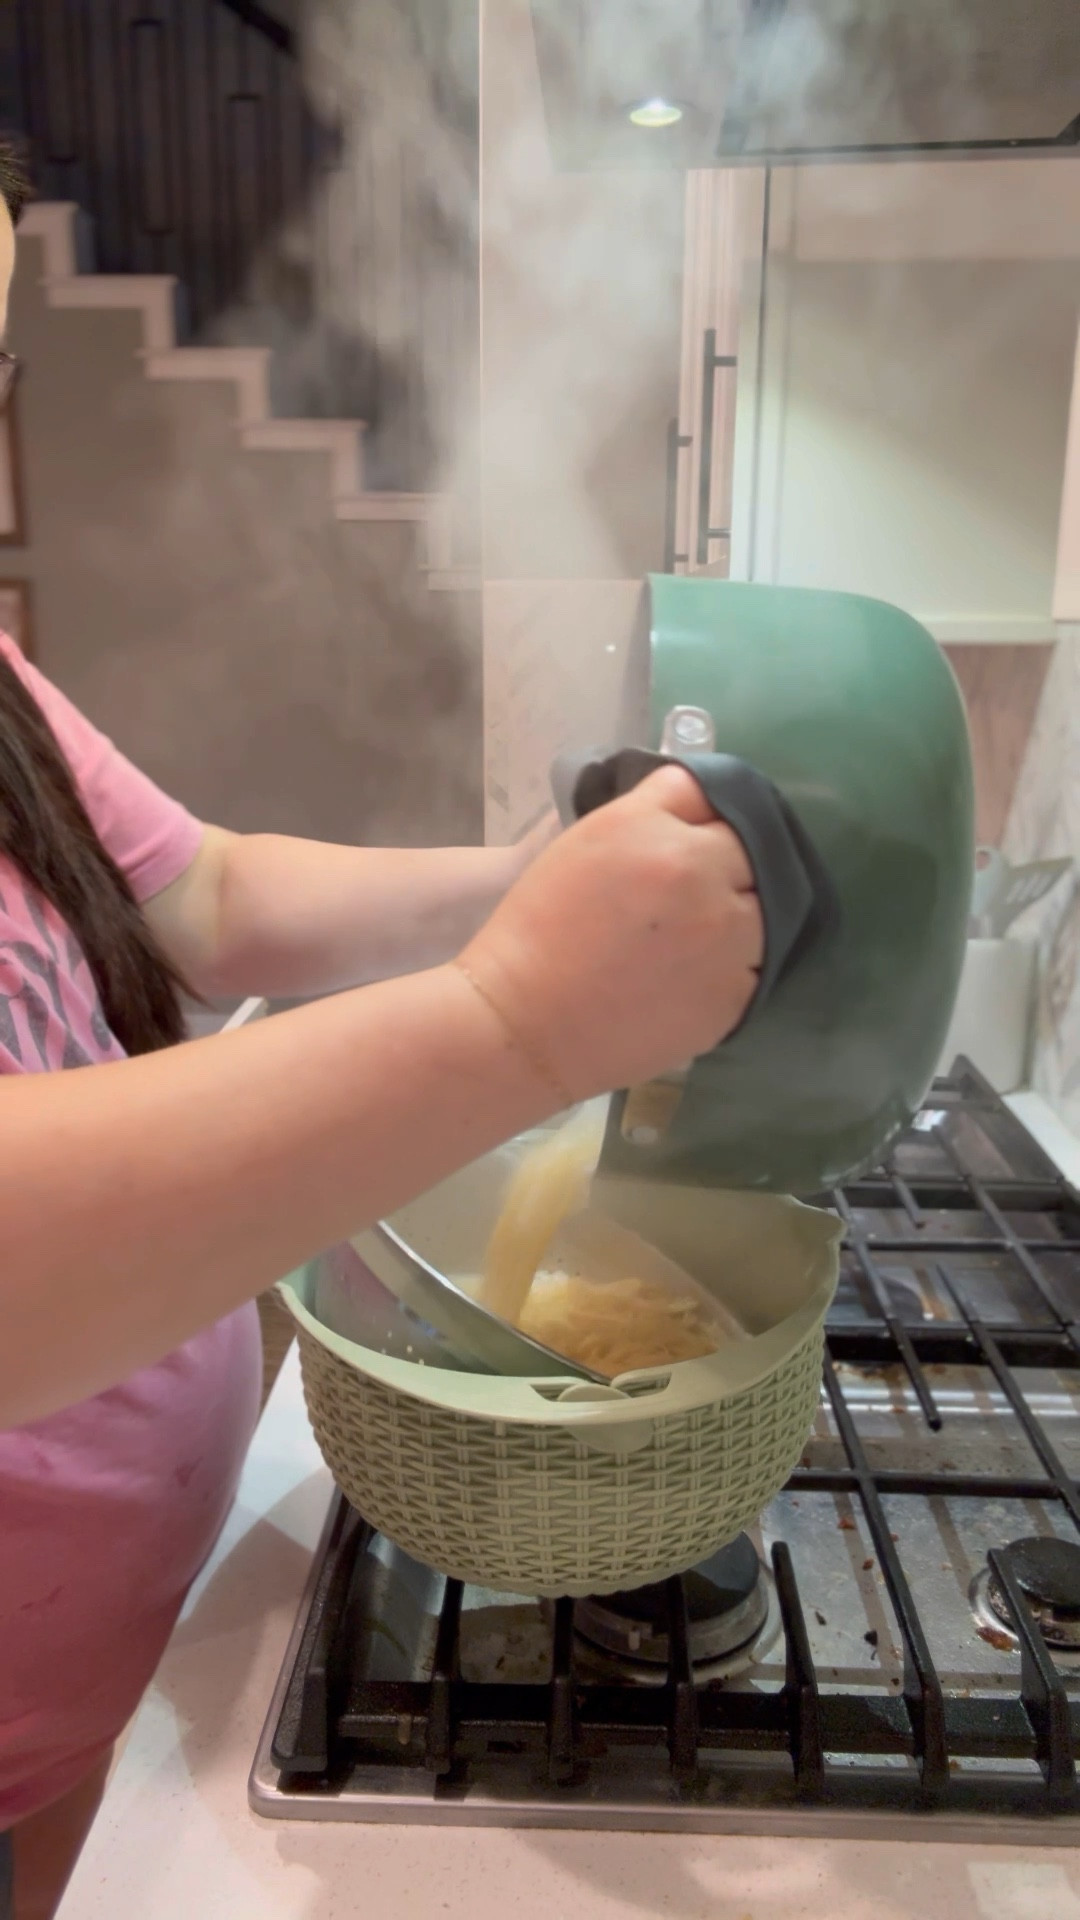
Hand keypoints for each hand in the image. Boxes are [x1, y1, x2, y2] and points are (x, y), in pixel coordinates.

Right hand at [457, 766, 763, 1103]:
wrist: (526, 1025)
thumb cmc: (537, 929)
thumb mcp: (585, 842)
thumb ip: (649, 812)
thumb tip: (695, 803)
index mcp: (659, 834)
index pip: (713, 796)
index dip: (699, 818)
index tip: (684, 837)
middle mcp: (704, 878)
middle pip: (750, 850)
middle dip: (726, 864)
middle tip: (684, 895)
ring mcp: (728, 941)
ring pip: (765, 911)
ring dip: (740, 917)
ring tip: (691, 940)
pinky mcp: (734, 997)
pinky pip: (755, 966)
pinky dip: (732, 967)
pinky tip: (688, 978)